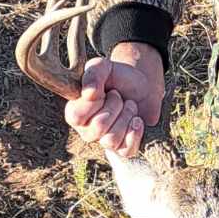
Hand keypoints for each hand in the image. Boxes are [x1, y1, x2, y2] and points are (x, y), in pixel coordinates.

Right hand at [64, 44, 163, 159]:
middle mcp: (86, 129)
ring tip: (129, 105)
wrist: (143, 85)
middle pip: (98, 128)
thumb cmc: (118, 77)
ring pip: (111, 140)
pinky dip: (135, 133)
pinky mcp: (122, 147)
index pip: (76, 117)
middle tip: (119, 97)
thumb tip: (89, 94)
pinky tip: (137, 120)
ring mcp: (103, 140)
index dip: (94, 103)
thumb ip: (93, 73)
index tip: (104, 91)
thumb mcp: (103, 66)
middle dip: (115, 107)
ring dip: (126, 117)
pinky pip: (125, 151)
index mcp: (75, 111)